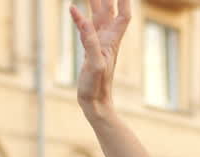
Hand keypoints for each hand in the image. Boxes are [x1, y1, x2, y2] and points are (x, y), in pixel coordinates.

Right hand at [70, 0, 130, 121]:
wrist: (95, 103)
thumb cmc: (97, 87)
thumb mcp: (94, 63)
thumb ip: (89, 41)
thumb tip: (81, 18)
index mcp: (112, 41)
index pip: (123, 15)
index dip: (124, 1)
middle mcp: (107, 39)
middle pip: (109, 11)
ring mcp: (98, 44)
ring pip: (98, 17)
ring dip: (95, 2)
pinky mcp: (90, 50)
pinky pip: (86, 29)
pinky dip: (80, 18)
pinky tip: (74, 11)